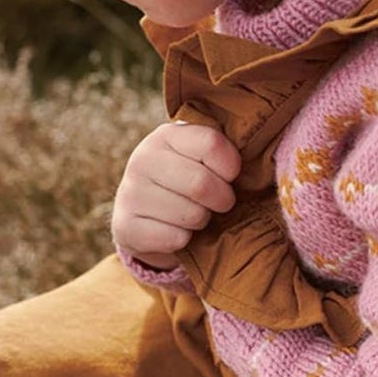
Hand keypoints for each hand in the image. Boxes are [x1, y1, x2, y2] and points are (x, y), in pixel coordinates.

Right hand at [112, 121, 242, 270]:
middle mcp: (142, 159)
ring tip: (194, 214)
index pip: (211, 144)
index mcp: (166, 136)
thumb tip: (252, 160)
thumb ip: (222, 151)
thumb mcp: (201, 158)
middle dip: (221, 199)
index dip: (231, 167)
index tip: (230, 175)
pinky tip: (175, 230)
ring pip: (191, 215)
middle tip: (219, 203)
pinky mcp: (125, 227)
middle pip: (202, 184)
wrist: (147, 217)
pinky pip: (175, 239)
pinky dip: (184, 240)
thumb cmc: (188, 182)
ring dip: (202, 220)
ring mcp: (130, 193)